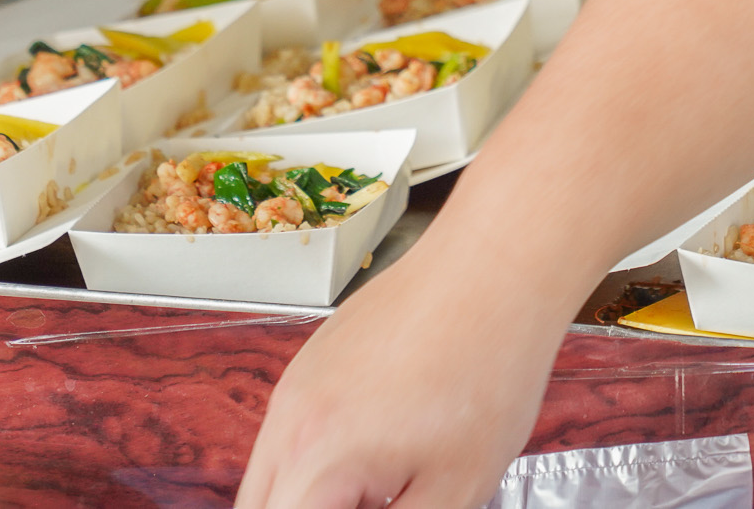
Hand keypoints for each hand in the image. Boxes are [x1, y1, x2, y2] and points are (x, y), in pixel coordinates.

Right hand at [236, 245, 575, 508]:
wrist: (494, 269)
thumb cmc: (488, 366)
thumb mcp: (457, 490)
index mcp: (316, 460)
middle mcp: (288, 420)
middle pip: (259, 507)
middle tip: (378, 504)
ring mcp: (295, 385)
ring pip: (268, 477)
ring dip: (307, 497)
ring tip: (380, 490)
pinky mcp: (311, 363)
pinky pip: (288, 436)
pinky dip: (314, 464)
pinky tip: (376, 458)